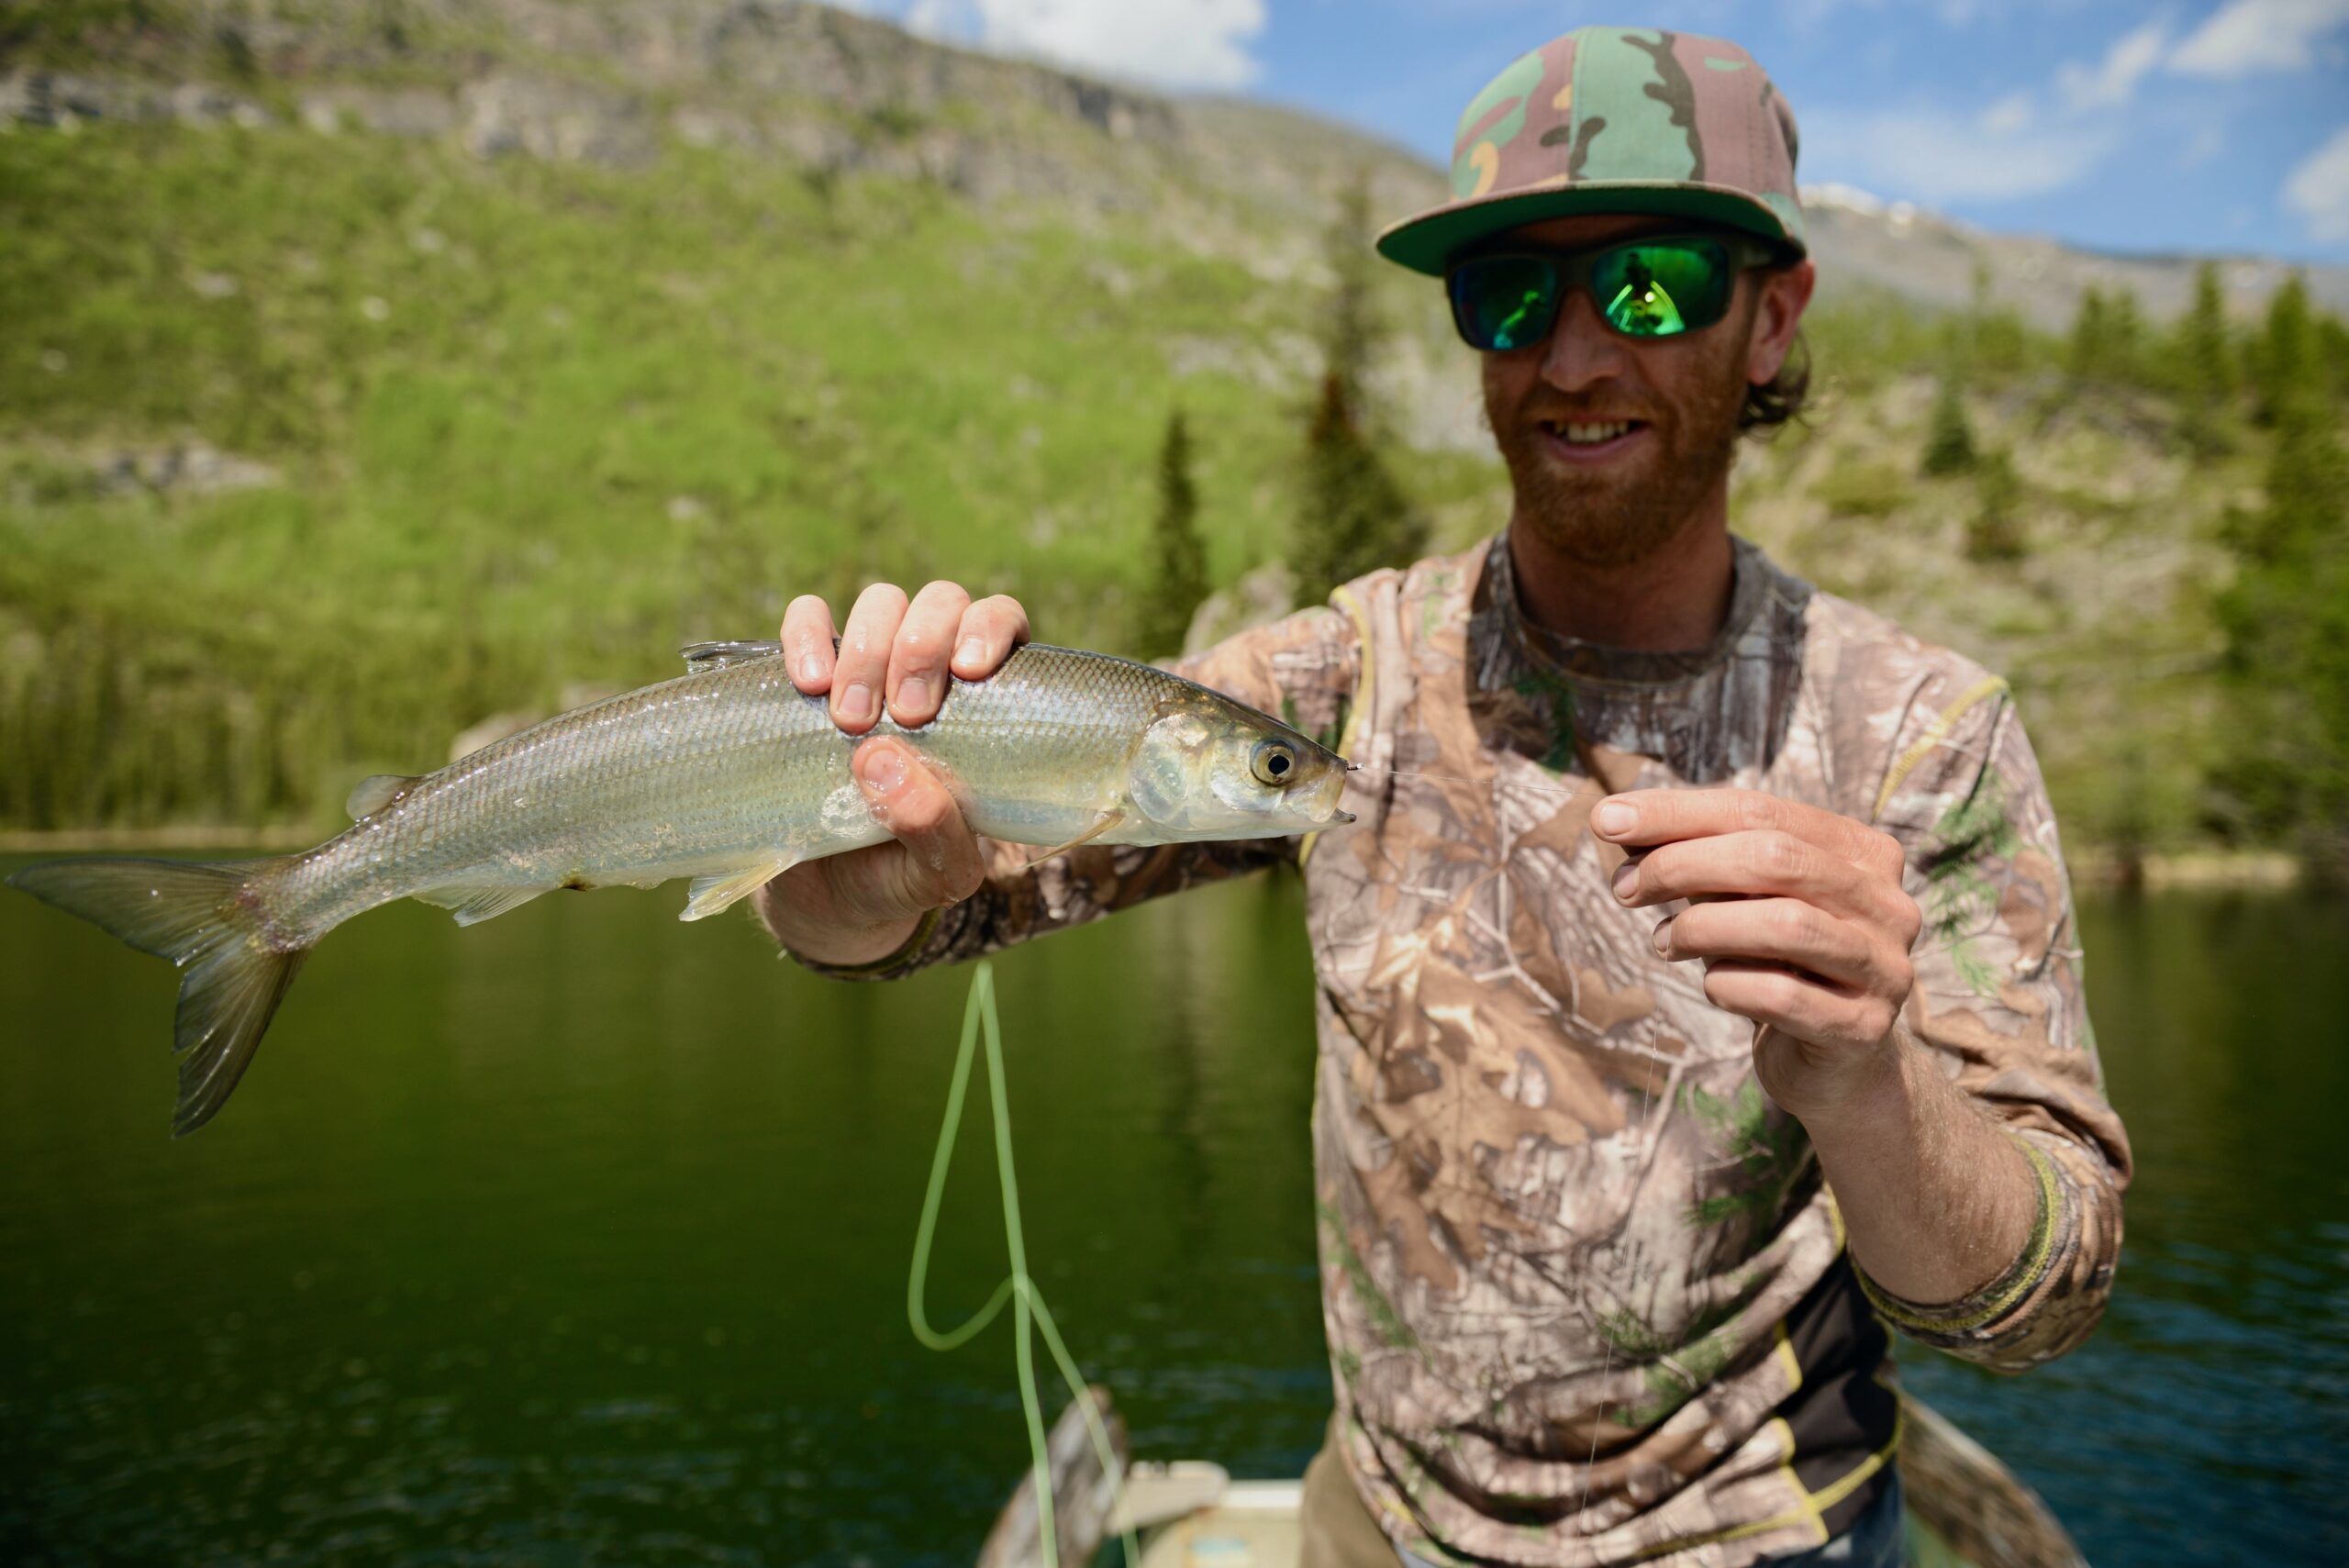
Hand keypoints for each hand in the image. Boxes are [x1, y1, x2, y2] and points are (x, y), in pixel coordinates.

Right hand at [753, 582, 1029, 965]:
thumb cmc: (900, 873)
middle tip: (907, 717)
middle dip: (923, 647)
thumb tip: (884, 757)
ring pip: (881, 601)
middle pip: (942, 602)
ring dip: (868, 649)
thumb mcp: (935, 875)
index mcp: (985, 703)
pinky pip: (807, 616)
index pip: (1003, 623)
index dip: (990, 628)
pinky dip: (807, 635)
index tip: (968, 673)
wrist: (826, 897)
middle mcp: (932, 669)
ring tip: (850, 722)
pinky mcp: (809, 672)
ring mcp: (869, 664)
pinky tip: (808, 684)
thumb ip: (934, 830)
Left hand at [1591, 788, 1923, 1120]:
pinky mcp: (1864, 1027)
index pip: (1760, 810)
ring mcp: (1884, 966)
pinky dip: (1725, 984)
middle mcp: (1887, 903)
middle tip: (1625, 888)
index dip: (1677, 812)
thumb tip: (1615, 821)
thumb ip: (1691, 856)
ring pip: (1783, 924)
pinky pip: (1780, 996)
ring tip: (1663, 941)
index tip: (1606, 820)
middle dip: (1683, 864)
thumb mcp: (1736, 899)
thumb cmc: (1775, 963)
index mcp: (1861, 853)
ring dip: (1701, 927)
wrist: (1833, 1065)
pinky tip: (1711, 985)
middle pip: (1774, 858)